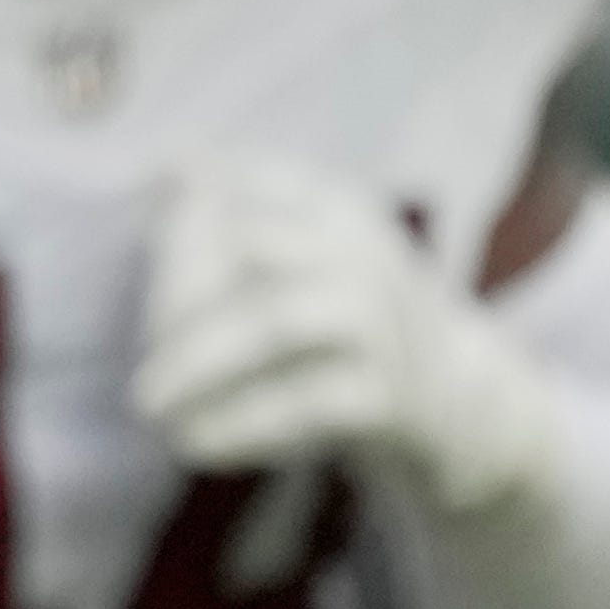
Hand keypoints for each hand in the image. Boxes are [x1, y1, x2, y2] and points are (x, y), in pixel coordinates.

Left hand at [138, 156, 560, 513]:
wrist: (464, 406)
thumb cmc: (348, 326)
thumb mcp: (301, 260)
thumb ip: (230, 219)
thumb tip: (166, 165)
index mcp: (335, 208)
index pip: (241, 183)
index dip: (180, 219)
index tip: (145, 258)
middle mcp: (365, 254)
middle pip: (246, 247)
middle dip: (175, 298)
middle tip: (147, 350)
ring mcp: (384, 324)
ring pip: (271, 324)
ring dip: (196, 366)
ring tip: (148, 407)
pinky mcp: (394, 397)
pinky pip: (303, 404)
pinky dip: (239, 424)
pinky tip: (194, 443)